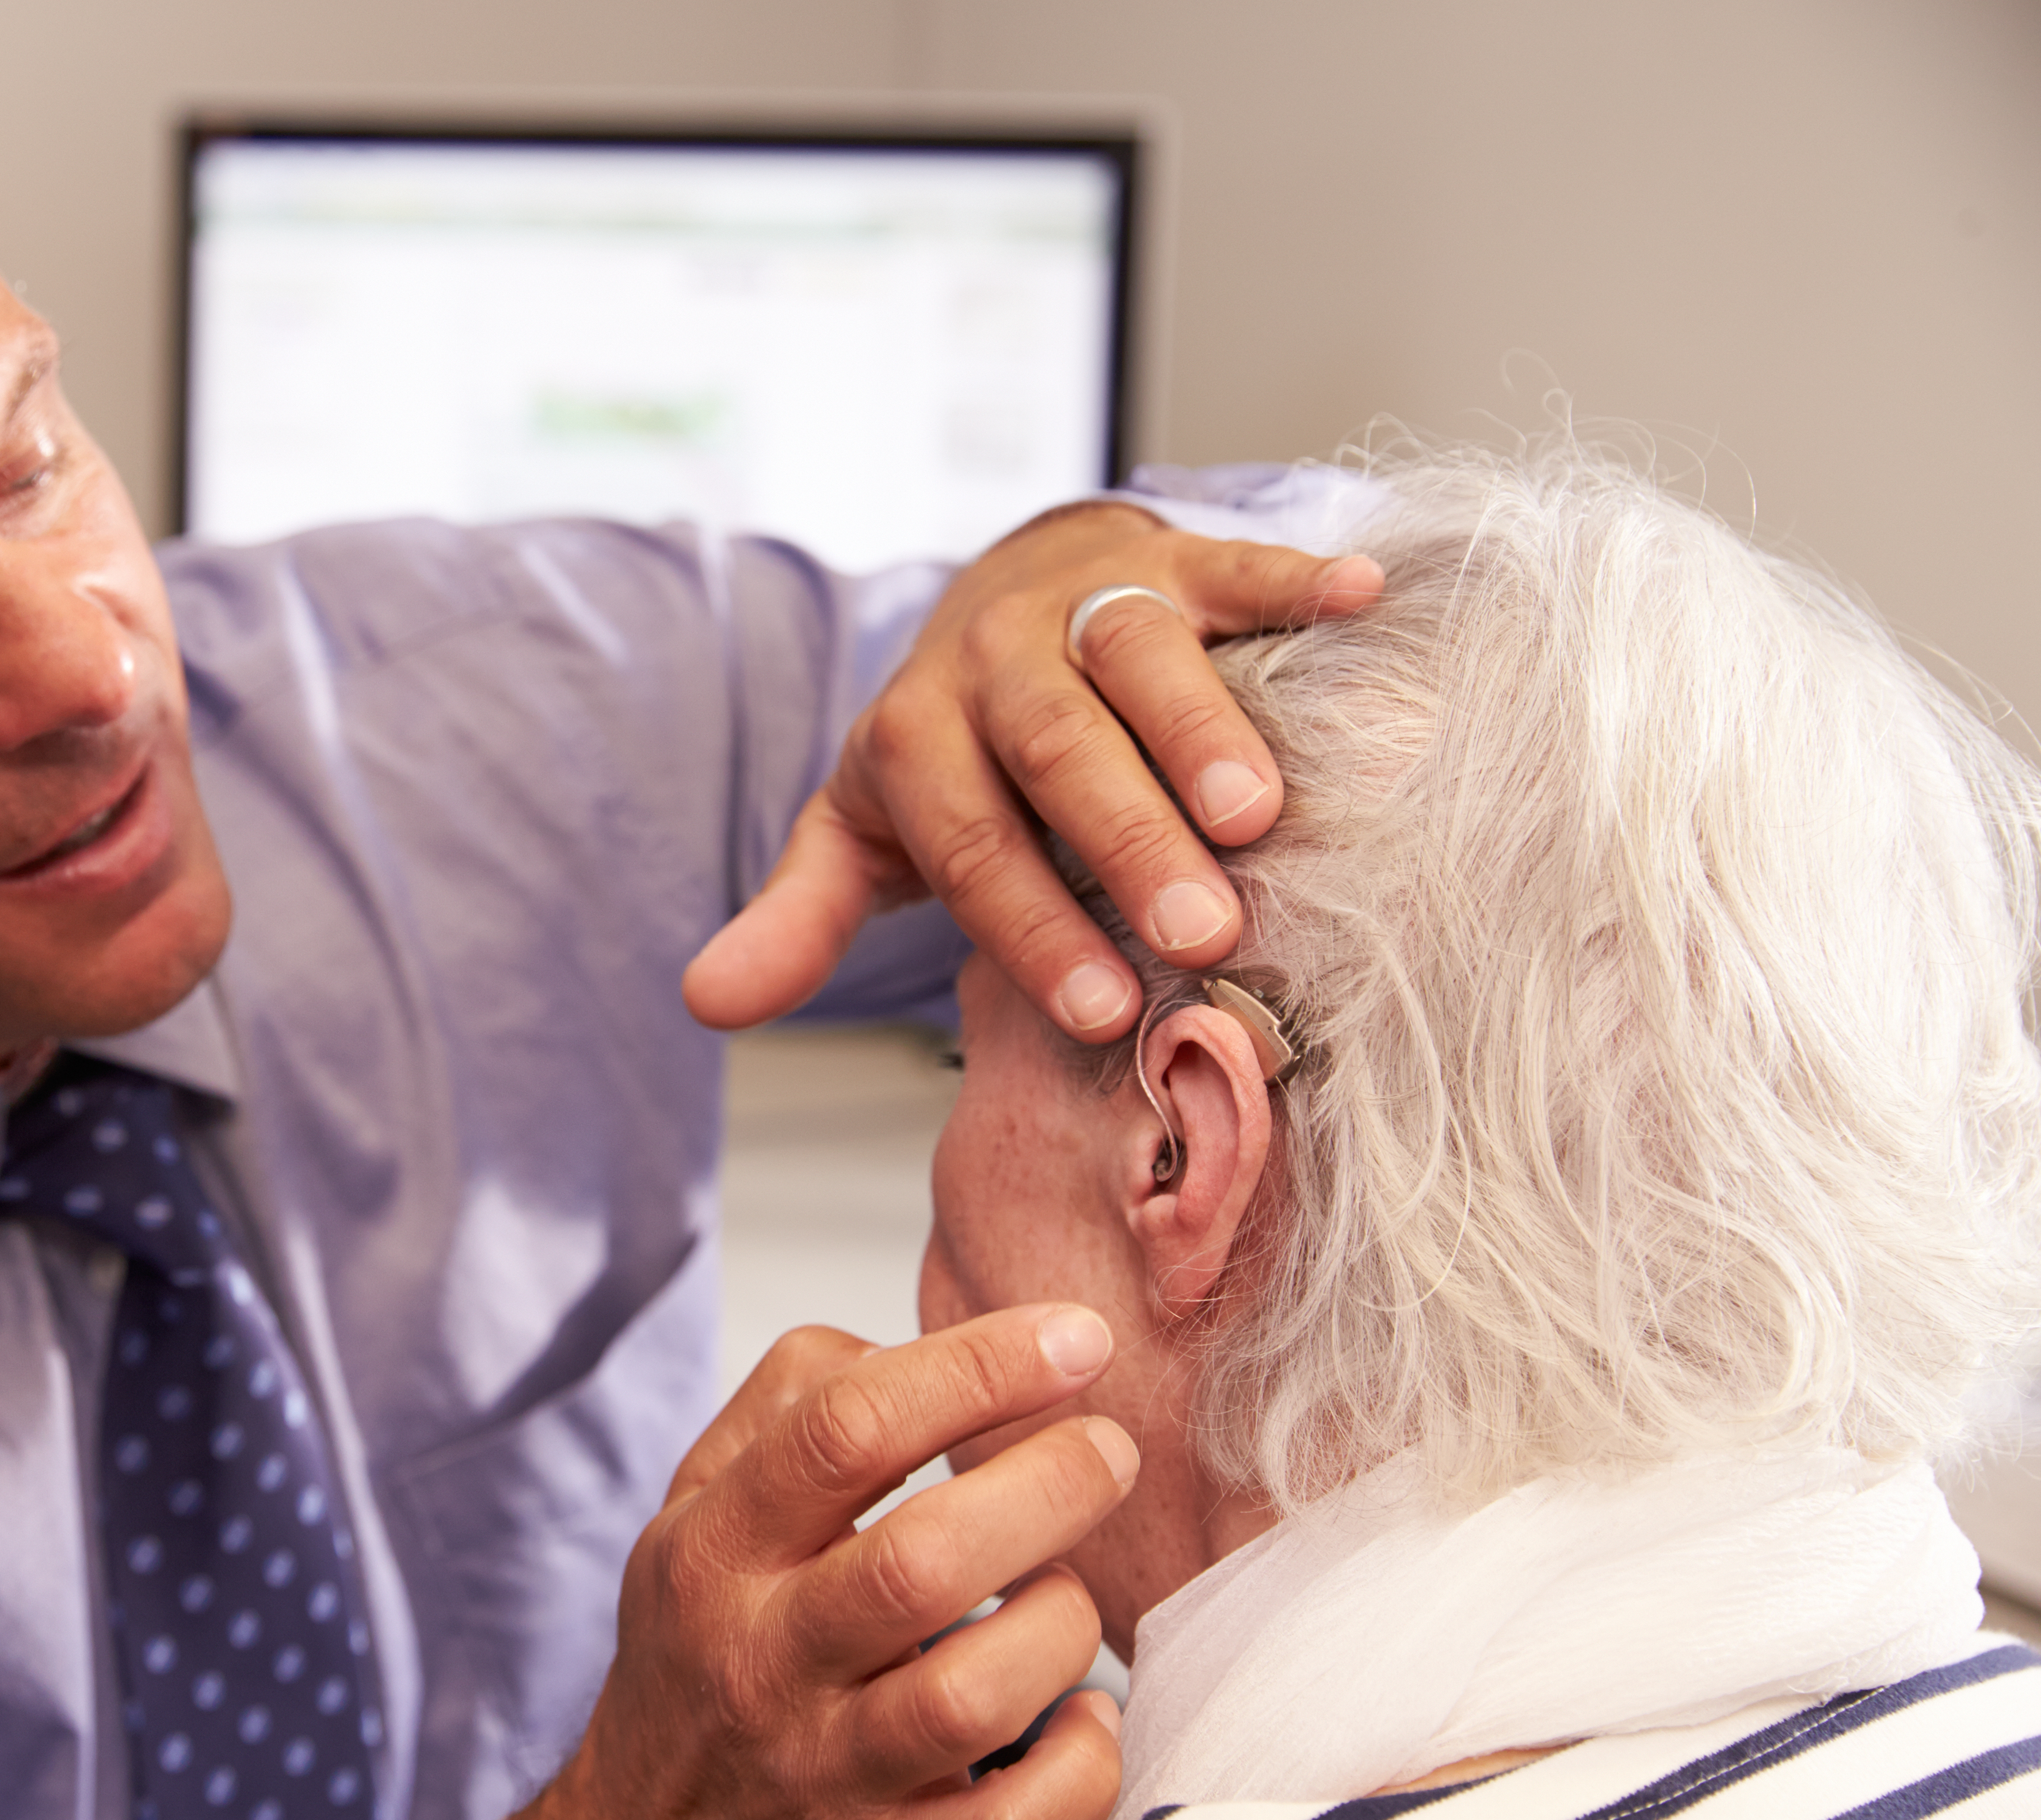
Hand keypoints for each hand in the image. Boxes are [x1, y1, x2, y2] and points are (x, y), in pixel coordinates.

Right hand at [496, 1308, 1136, 1819]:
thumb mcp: (697, 1508)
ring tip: (1068, 1589)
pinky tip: (1085, 1713)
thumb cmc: (700, 1655)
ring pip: (974, 1697)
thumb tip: (925, 1347)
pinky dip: (1081, 1767)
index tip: (1072, 1338)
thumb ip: (794, 1401)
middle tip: (1108, 1449)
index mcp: (717, 1550)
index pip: (843, 1431)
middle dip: (1050, 1486)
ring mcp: (827, 1775)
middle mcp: (763, 1659)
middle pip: (922, 1562)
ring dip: (1061, 1624)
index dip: (976, 1369)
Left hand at [682, 503, 1383, 1040]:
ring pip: (1140, 654)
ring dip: (1202, 729)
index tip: (1100, 1015)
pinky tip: (1363, 599)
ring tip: (1259, 814)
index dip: (1030, 927)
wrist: (997, 603)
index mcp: (917, 734)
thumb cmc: (951, 754)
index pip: (971, 841)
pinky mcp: (1173, 555)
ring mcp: (1088, 599)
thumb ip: (796, 914)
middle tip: (1197, 933)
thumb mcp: (861, 830)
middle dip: (1125, 839)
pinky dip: (1297, 579)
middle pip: (1058, 748)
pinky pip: (1236, 564)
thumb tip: (705, 1001)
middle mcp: (997, 658)